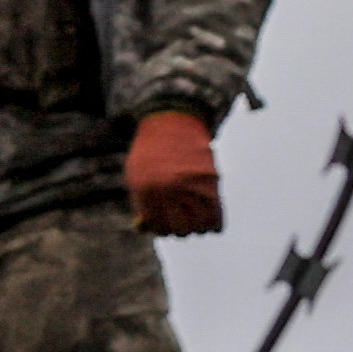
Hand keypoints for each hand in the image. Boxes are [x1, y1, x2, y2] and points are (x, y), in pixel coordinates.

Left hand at [125, 109, 224, 237]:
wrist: (171, 121)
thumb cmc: (151, 152)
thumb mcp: (136, 175)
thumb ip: (142, 203)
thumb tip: (145, 229)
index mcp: (146, 190)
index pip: (158, 227)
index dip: (163, 229)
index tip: (167, 225)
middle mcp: (168, 189)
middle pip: (181, 230)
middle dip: (181, 229)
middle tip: (182, 221)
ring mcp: (192, 184)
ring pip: (201, 226)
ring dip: (199, 227)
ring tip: (196, 219)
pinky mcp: (211, 179)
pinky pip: (216, 215)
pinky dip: (215, 222)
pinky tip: (211, 220)